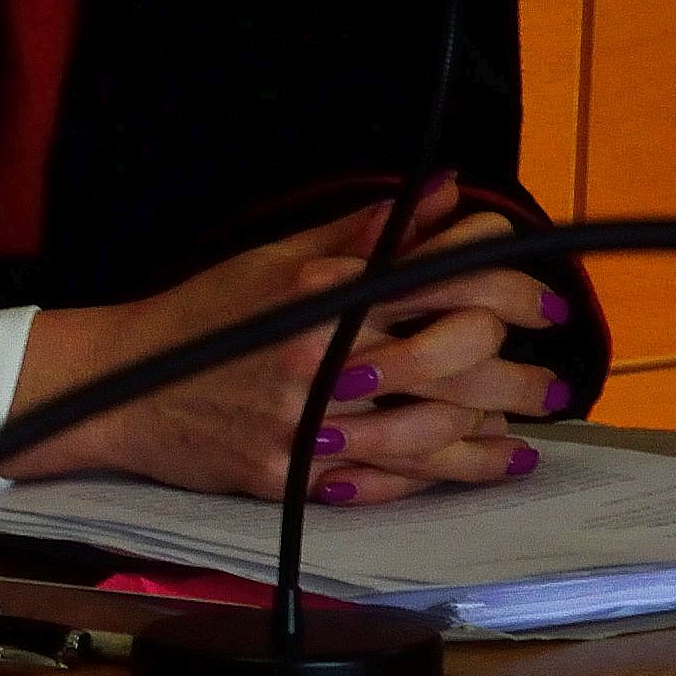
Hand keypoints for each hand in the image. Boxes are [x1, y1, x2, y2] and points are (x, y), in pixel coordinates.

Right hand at [2, 184, 578, 508]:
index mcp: (324, 297)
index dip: (511, 288)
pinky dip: (433, 479)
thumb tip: (443, 190)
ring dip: (489, 437)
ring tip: (528, 436)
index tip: (545, 302)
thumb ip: (367, 233)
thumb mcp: (278, 260)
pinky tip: (469, 470)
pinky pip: (379, 484)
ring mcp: (303, 426)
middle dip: (518, 373)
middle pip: (452, 361)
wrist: (117, 389)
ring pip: (427, 433)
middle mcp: (320, 360)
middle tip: (557, 382)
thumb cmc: (200, 317)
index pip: (445, 281)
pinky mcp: (286, 478)